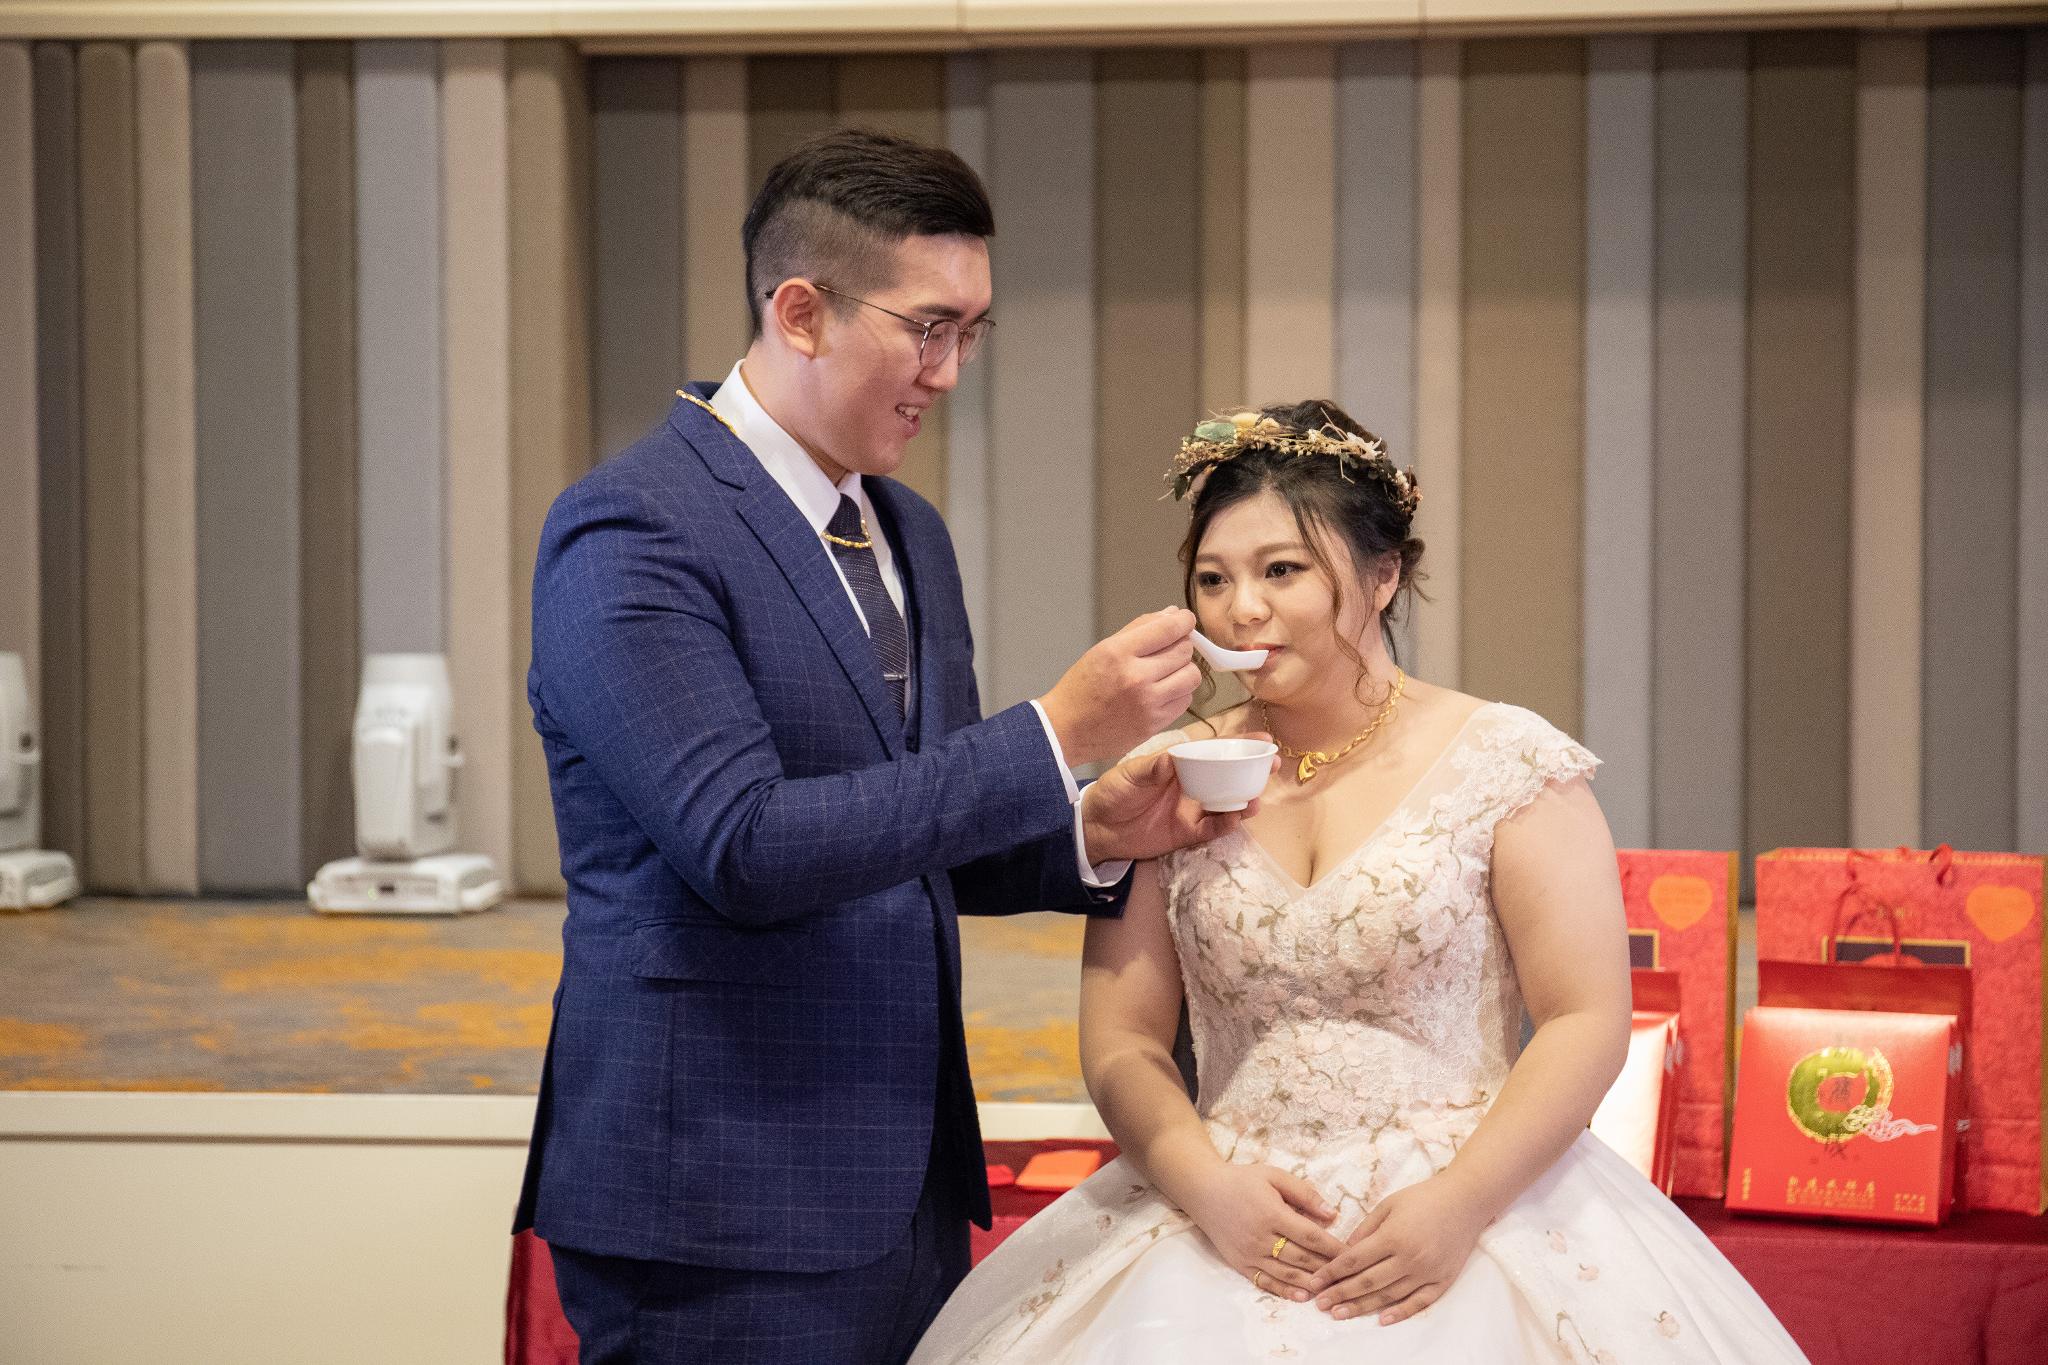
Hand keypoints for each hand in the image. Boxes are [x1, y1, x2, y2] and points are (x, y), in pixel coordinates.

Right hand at [1037, 608, 1201, 766]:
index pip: (1167, 629)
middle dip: (1181, 645)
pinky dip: (1179, 693)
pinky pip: (1185, 700)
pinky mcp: (1155, 724)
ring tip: (1167, 671)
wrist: (1066, 731)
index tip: (1185, 619)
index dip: (1183, 620)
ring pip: (1192, 676)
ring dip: (1184, 669)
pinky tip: (1162, 691)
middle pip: (1184, 651)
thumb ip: (1139, 629)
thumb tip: (1172, 614)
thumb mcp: (1102, 650)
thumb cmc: (1081, 689)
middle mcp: (1135, 677)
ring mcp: (1147, 703)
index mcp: (1118, 653)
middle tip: (1170, 648)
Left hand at [1079, 742, 1275, 863]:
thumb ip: (1151, 768)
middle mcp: (1192, 785)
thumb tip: (1171, 758)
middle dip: (1252, 771)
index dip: (1238, 745)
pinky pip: (1212, 829)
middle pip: (1228, 777)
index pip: (1213, 751)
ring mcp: (1191, 809)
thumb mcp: (1129, 774)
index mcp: (1181, 765)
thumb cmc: (1113, 793)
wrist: (1097, 828)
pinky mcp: (1187, 833)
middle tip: (1271, 766)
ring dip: (1244, 800)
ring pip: (1226, 803)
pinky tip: (1236, 818)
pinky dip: (1226, 824)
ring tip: (1256, 798)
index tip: (1263, 739)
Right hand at [1177, 1163, 1346, 1303]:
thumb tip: (1332, 1213)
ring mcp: (1249, 1253)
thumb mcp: (1274, 1176)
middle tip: (1349, 1277)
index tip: (1353, 1254)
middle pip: (1301, 1258)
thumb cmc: (1242, 1180)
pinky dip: (1285, 1291)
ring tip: (1332, 1290)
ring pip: (1286, 1274)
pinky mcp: (1240, 1264)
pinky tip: (1302, 1295)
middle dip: (1328, 1268)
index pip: (1310, 1235)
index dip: (1333, 1247)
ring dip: (1311, 1283)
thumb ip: (1304, 1193)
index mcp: (1272, 1213)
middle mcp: (1261, 1237)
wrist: (1203, 1191)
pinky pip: (1265, 1281)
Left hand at [1307, 1174, 1489, 1324]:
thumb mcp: (1388, 1204)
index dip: (1332, 1273)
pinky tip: (1382, 1320)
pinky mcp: (1443, 1280)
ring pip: (1389, 1295)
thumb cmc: (1423, 1197)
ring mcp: (1427, 1272)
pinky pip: (1420, 1302)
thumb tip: (1344, 1250)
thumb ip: (1365, 1229)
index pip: (1355, 1260)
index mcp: (1393, 1236)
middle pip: (1368, 1282)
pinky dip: (1401, 1313)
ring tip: (1339, 1314)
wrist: (1466, 1201)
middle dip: (1340, 1294)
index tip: (1314, 1282)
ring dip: (1362, 1307)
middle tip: (1320, 1304)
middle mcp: (1409, 1257)